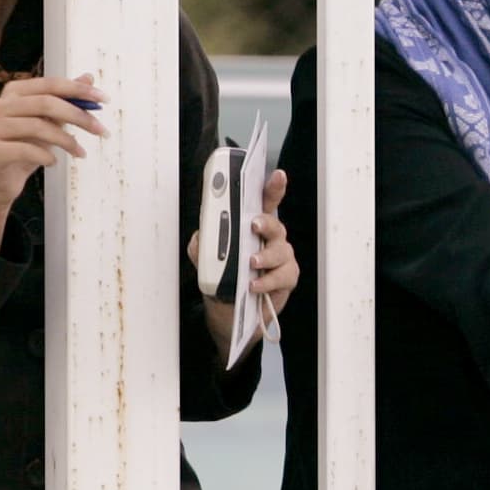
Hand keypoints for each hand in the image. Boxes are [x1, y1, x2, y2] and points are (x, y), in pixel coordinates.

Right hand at [0, 74, 108, 248]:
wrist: (0, 178)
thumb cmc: (25, 145)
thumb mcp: (49, 121)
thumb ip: (65, 100)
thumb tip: (88, 77)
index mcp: (14, 91)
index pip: (51, 84)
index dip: (79, 90)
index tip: (104, 99)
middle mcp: (1, 105)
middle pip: (46, 103)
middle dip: (79, 116)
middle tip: (101, 130)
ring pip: (39, 127)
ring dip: (67, 141)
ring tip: (80, 152)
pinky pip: (27, 150)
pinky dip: (47, 157)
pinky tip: (54, 162)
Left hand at [199, 169, 297, 352]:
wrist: (228, 314)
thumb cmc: (222, 281)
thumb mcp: (205, 260)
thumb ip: (203, 244)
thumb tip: (203, 233)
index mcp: (252, 228)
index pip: (264, 202)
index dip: (273, 187)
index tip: (277, 175)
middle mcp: (269, 239)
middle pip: (276, 224)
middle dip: (266, 223)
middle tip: (254, 226)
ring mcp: (281, 259)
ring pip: (281, 250)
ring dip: (265, 257)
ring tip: (250, 264)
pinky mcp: (287, 279)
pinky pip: (283, 275)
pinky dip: (268, 280)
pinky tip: (254, 285)